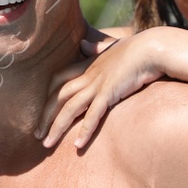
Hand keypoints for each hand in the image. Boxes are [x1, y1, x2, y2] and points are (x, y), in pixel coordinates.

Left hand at [40, 32, 164, 149]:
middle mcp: (88, 76)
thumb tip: (83, 43)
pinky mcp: (109, 93)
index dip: (48, 95)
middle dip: (45, 117)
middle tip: (37, 135)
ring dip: (57, 128)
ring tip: (47, 145)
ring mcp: (97, 85)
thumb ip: (96, 48)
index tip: (43, 110)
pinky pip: (93, 115)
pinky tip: (77, 145)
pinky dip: (84, 131)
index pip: (58, 79)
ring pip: (69, 108)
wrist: (151, 49)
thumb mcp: (111, 47)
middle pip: (58, 97)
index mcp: (87, 65)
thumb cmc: (136, 48)